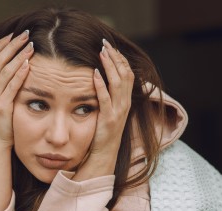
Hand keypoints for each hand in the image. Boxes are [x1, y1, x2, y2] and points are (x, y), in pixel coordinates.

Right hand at [0, 30, 33, 150]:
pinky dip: (20, 74)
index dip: (1, 43)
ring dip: (19, 56)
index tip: (13, 34)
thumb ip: (1, 84)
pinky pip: (12, 86)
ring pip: (5, 70)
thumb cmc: (0, 120)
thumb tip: (14, 67)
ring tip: (31, 45)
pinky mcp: (2, 106)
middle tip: (25, 34)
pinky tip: (29, 64)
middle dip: (12, 45)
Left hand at [76, 39, 133, 178]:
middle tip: (105, 44)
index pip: (127, 74)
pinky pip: (105, 99)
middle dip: (115, 58)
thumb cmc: (103, 134)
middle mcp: (124, 104)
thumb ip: (108, 97)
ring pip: (118, 83)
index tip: (110, 47)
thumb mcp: (109, 112)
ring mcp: (118, 112)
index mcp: (125, 101)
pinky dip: (100, 86)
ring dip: (109, 66)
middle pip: (125, 74)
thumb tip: (100, 81)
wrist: (104, 155)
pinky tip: (94, 74)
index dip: (120, 59)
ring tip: (101, 53)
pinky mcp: (108, 120)